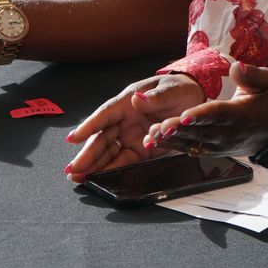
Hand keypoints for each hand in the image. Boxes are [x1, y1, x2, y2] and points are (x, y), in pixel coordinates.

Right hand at [66, 73, 205, 181]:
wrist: (195, 99)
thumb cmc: (179, 88)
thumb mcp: (171, 89)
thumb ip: (156, 97)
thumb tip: (138, 99)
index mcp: (128, 101)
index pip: (105, 114)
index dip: (88, 126)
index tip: (73, 138)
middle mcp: (125, 119)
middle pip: (102, 137)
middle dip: (87, 154)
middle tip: (73, 169)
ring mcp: (131, 135)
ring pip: (109, 152)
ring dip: (95, 165)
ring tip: (79, 178)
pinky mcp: (141, 148)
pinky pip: (124, 160)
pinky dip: (112, 170)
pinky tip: (100, 178)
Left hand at [145, 63, 267, 160]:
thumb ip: (252, 75)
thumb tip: (236, 67)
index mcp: (241, 114)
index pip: (218, 114)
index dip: (201, 115)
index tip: (184, 116)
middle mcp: (230, 133)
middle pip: (201, 132)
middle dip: (179, 130)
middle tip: (159, 127)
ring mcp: (221, 145)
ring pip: (194, 143)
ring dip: (172, 140)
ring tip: (152, 135)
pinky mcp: (215, 151)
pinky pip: (193, 149)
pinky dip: (175, 147)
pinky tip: (157, 142)